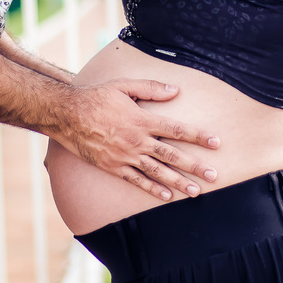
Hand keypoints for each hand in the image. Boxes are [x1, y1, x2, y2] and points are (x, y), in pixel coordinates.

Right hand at [56, 79, 219, 200]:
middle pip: (171, 155)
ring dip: (178, 182)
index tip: (216, 142)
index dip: (198, 136)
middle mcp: (136, 140)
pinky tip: (166, 197)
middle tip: (213, 176)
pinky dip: (152, 189)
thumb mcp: (123, 85)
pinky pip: (136, 180)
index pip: (176, 129)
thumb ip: (151, 87)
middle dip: (194, 166)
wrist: (66, 115)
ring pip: (157, 172)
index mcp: (142, 119)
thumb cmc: (96, 97)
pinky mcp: (113, 167)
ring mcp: (125, 156)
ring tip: (196, 191)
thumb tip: (176, 90)